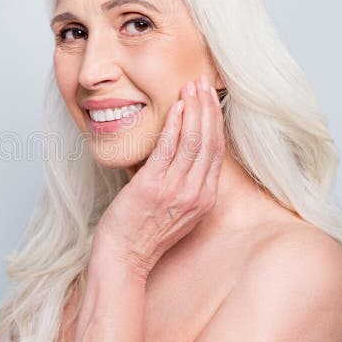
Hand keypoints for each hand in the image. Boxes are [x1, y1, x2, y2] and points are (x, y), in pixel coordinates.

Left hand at [95, 75, 225, 278]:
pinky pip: (169, 148)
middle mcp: (196, 193)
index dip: (215, 122)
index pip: (217, 152)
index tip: (210, 100)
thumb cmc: (143, 233)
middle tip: (203, 84)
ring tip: (191, 88)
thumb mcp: (176, 211)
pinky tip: (176, 108)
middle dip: (208, 108)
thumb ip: (184, 184)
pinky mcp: (154, 186)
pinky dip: (175, 125)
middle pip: (210, 142)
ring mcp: (177, 190)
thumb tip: (178, 153)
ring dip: (194, 110)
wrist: (123, 257)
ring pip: (194, 141)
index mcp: (204, 199)